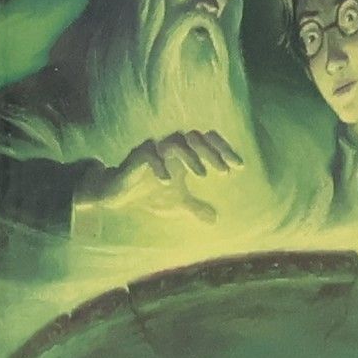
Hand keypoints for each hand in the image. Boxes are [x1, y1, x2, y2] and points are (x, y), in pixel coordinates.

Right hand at [84, 129, 246, 224]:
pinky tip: (167, 181)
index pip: (208, 142)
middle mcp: (170, 147)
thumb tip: (215, 220)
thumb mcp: (177, 203)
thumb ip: (196, 207)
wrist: (118, 195)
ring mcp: (154, 149)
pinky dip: (160, 165)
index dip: (224, 151)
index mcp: (183, 153)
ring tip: (202, 175)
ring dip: (190, 156)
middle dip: (212, 153)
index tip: (239, 167)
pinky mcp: (136, 156)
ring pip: (175, 141)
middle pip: (195, 137)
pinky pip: (149, 154)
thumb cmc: (149, 193)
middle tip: (224, 171)